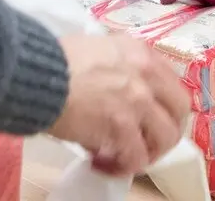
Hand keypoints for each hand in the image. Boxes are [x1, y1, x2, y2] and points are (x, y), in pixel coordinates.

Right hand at [48, 35, 190, 176]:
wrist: (35, 74)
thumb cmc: (54, 61)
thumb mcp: (96, 48)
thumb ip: (116, 65)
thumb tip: (116, 91)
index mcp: (139, 52)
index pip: (170, 82)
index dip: (162, 105)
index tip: (147, 118)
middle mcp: (146, 73)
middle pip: (179, 109)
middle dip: (165, 130)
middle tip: (145, 143)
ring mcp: (138, 100)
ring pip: (164, 137)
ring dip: (147, 152)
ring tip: (123, 158)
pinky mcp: (122, 126)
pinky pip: (136, 156)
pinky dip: (122, 167)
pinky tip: (101, 164)